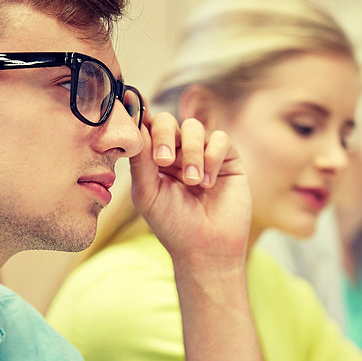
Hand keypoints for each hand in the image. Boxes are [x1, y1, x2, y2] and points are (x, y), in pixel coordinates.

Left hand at [129, 111, 250, 266]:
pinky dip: (212, 157)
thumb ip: (140, 160)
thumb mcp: (148, 193)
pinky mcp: (228, 159)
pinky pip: (220, 139)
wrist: (207, 248)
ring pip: (194, 128)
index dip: (140, 117)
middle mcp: (177, 151)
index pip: (146, 128)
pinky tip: (208, 183)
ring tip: (193, 181)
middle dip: (164, 136)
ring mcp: (203, 153)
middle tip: (163, 162)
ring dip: (191, 152)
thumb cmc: (174, 225)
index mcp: (153, 158)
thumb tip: (135, 124)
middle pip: (167, 121)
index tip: (134, 112)